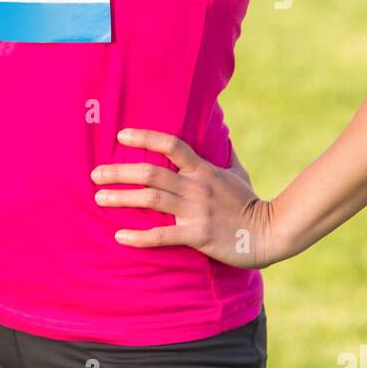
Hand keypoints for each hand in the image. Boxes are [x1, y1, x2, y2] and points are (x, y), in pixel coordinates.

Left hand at [90, 128, 282, 268]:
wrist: (270, 233)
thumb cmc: (251, 202)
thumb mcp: (237, 171)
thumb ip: (223, 153)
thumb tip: (221, 131)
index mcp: (203, 169)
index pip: (171, 144)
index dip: (145, 137)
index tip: (120, 135)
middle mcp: (196, 186)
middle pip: (151, 172)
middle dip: (119, 171)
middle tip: (95, 174)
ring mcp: (196, 211)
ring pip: (151, 199)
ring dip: (121, 198)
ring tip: (99, 198)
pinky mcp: (198, 236)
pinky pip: (162, 236)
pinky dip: (139, 236)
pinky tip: (119, 235)